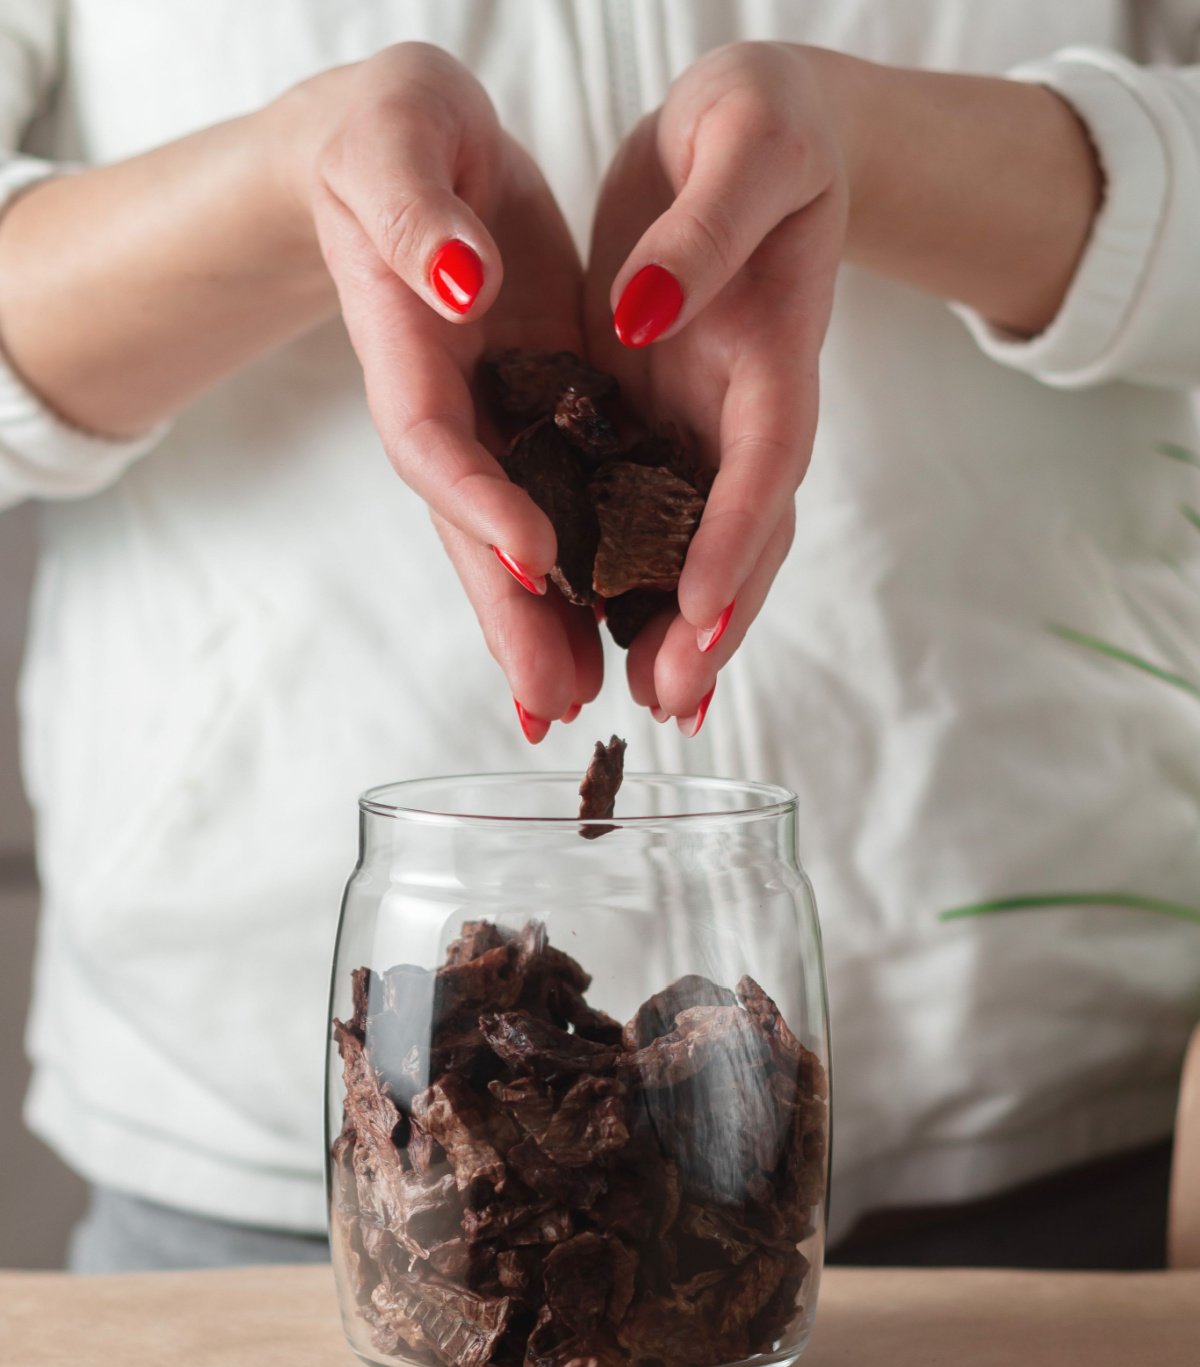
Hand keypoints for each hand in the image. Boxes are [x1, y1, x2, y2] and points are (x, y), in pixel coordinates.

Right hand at [296, 45, 601, 736]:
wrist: (413, 152)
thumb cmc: (392, 132)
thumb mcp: (396, 137)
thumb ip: (413, 212)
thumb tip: (454, 281)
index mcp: (404, 344)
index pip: (432, 439)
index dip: (477, 500)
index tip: (532, 552)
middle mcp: (445, 406)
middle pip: (471, 526)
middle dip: (509, 617)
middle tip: (550, 702)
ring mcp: (490, 422)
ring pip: (515, 538)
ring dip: (543, 625)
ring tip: (580, 702)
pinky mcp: (533, 417)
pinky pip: (559, 506)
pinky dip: (579, 573)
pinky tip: (609, 633)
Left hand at [584, 44, 849, 732]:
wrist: (746, 132)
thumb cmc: (759, 120)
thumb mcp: (741, 140)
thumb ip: (704, 231)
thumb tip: (648, 316)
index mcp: (772, 346)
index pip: (761, 457)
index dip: (734, 535)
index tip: (699, 605)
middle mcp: (744, 407)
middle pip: (740, 531)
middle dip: (712, 620)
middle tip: (674, 701)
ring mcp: (704, 423)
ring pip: (698, 544)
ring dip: (680, 627)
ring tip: (651, 702)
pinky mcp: (661, 421)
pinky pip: (651, 517)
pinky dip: (640, 584)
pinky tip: (614, 639)